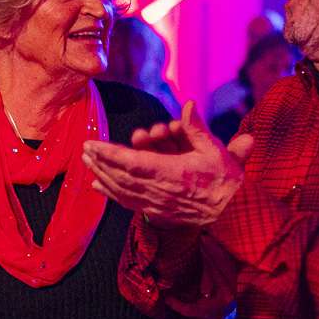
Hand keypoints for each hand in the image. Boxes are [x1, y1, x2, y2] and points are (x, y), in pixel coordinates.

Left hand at [82, 101, 251, 228]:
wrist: (234, 214)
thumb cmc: (225, 181)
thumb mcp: (215, 150)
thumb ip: (197, 128)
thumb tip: (188, 104)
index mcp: (173, 173)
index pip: (133, 163)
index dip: (110, 154)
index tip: (92, 144)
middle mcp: (160, 191)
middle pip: (121, 176)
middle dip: (100, 161)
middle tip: (84, 149)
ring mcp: (157, 204)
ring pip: (122, 190)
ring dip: (102, 174)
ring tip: (87, 162)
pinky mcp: (157, 213)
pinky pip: (128, 203)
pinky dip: (110, 193)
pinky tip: (97, 185)